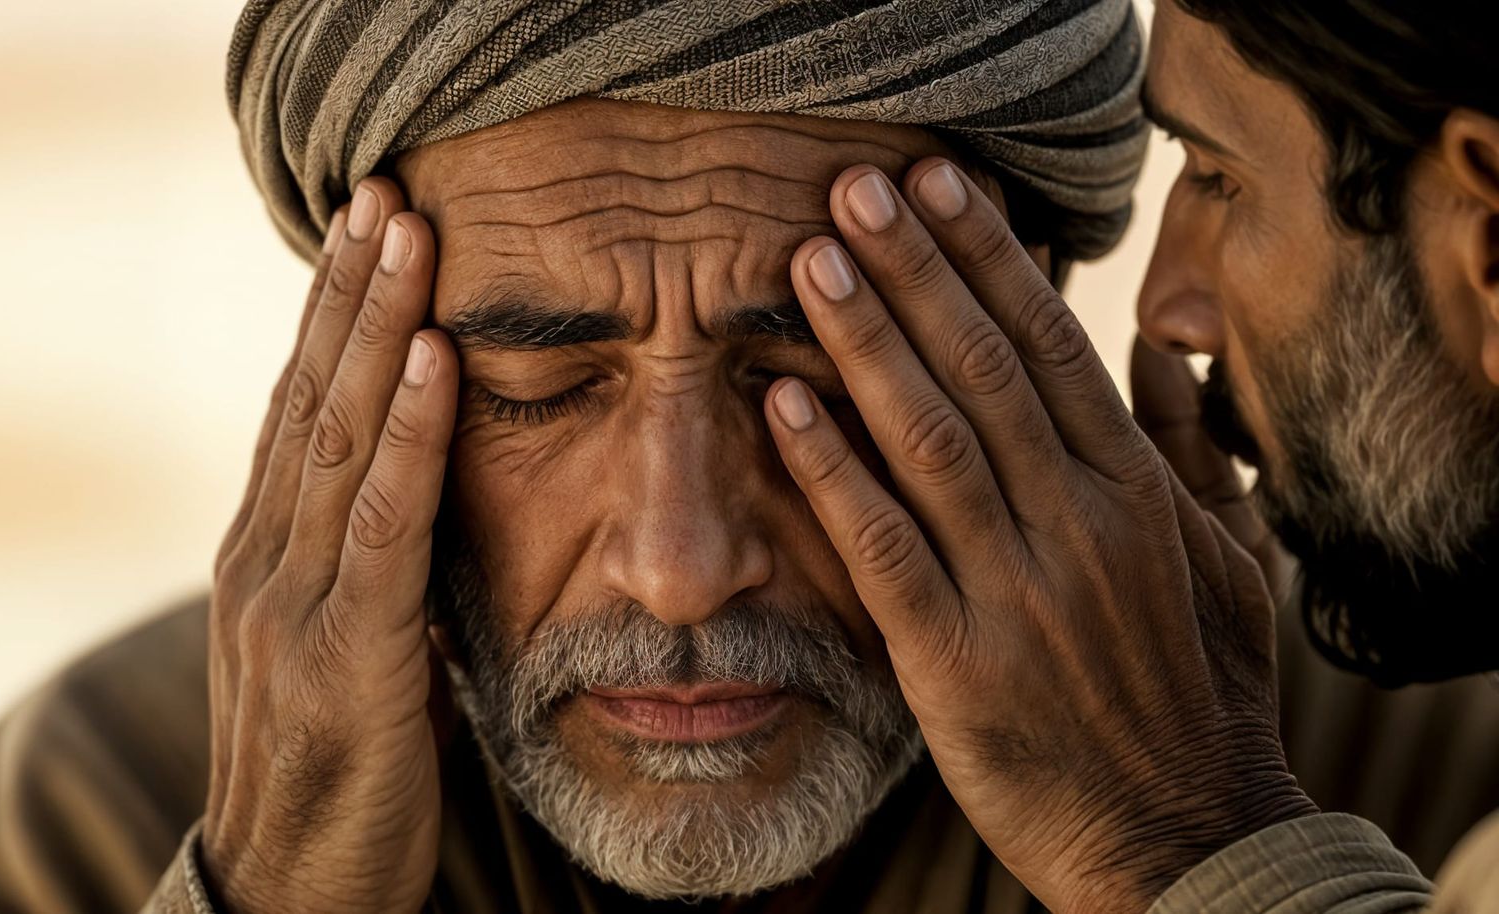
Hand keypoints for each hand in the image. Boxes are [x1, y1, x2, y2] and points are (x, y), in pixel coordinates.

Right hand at [202, 178, 457, 912]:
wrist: (292, 889)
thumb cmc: (338, 764)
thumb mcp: (351, 644)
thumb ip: (373, 565)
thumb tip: (427, 494)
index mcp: (268, 552)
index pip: (299, 407)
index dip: (335, 316)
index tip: (370, 230)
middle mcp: (265, 557)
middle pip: (309, 396)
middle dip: (352, 291)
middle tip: (385, 191)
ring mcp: (292, 600)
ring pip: (335, 436)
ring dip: (377, 328)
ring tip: (406, 234)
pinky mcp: (344, 651)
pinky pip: (380, 522)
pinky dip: (406, 435)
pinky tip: (434, 361)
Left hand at [764, 161, 1315, 911]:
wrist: (1184, 837)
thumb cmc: (1198, 697)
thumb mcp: (1227, 567)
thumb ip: (1187, 453)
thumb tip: (1155, 350)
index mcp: (1138, 492)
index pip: (1053, 345)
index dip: (989, 257)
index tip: (939, 185)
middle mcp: (1077, 523)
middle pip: (983, 368)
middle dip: (914, 268)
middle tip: (851, 189)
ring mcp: (1016, 590)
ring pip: (930, 439)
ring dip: (865, 343)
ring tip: (809, 264)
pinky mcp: (955, 660)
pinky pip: (884, 548)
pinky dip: (834, 472)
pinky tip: (786, 405)